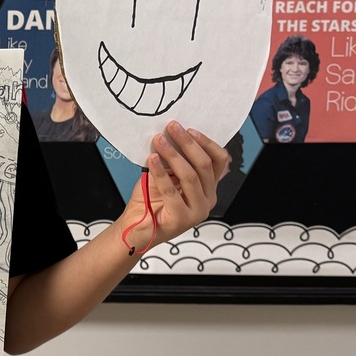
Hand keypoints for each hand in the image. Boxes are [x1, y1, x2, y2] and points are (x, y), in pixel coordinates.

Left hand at [121, 122, 227, 250]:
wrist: (136, 227)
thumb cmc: (150, 200)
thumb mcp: (166, 174)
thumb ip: (173, 160)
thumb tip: (171, 135)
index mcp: (208, 187)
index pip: (219, 161)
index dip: (206, 143)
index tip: (189, 129)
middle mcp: (207, 199)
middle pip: (205, 166)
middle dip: (188, 143)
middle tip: (172, 128)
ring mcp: (197, 211)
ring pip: (190, 176)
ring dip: (173, 155)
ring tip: (159, 141)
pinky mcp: (182, 219)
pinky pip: (171, 191)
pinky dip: (161, 173)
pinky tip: (152, 159)